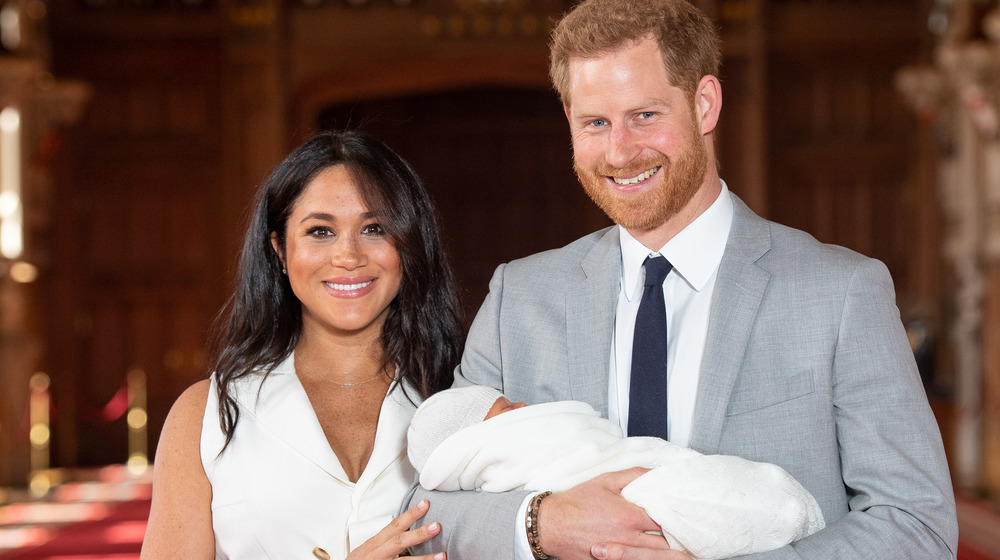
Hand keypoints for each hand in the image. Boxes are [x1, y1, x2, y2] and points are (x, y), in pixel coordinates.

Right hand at [345, 499, 444, 559]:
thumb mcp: (367, 552)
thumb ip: (385, 543)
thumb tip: (407, 534)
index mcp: (373, 545)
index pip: (393, 526)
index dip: (409, 515)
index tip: (425, 505)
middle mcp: (375, 555)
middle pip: (398, 542)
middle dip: (418, 534)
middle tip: (437, 526)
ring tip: (442, 556)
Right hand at [537, 468, 672, 559]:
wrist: (550, 525)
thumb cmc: (576, 503)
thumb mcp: (605, 481)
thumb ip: (633, 475)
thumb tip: (655, 472)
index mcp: (629, 517)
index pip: (665, 520)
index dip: (675, 517)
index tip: (680, 514)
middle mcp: (628, 539)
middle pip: (664, 545)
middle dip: (675, 539)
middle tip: (682, 534)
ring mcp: (620, 555)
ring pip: (653, 558)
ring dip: (665, 553)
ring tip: (675, 549)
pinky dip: (645, 558)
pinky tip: (650, 554)